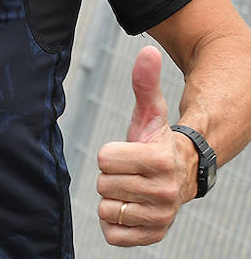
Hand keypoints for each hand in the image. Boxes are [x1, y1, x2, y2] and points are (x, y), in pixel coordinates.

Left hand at [95, 46, 194, 245]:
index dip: (109, 153)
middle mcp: (166, 192)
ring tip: (132, 189)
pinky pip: (113, 234)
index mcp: (161, 160)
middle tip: (130, 172)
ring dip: (113, 198)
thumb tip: (146, 49)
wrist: (182, 176)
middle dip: (111, 176)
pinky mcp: (152, 236)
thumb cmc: (158, 141)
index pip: (104, 159)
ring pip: (106, 209)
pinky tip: (130, 208)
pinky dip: (114, 223)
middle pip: (103, 184)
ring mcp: (160, 217)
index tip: (128, 152)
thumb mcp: (151, 113)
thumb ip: (144, 83)